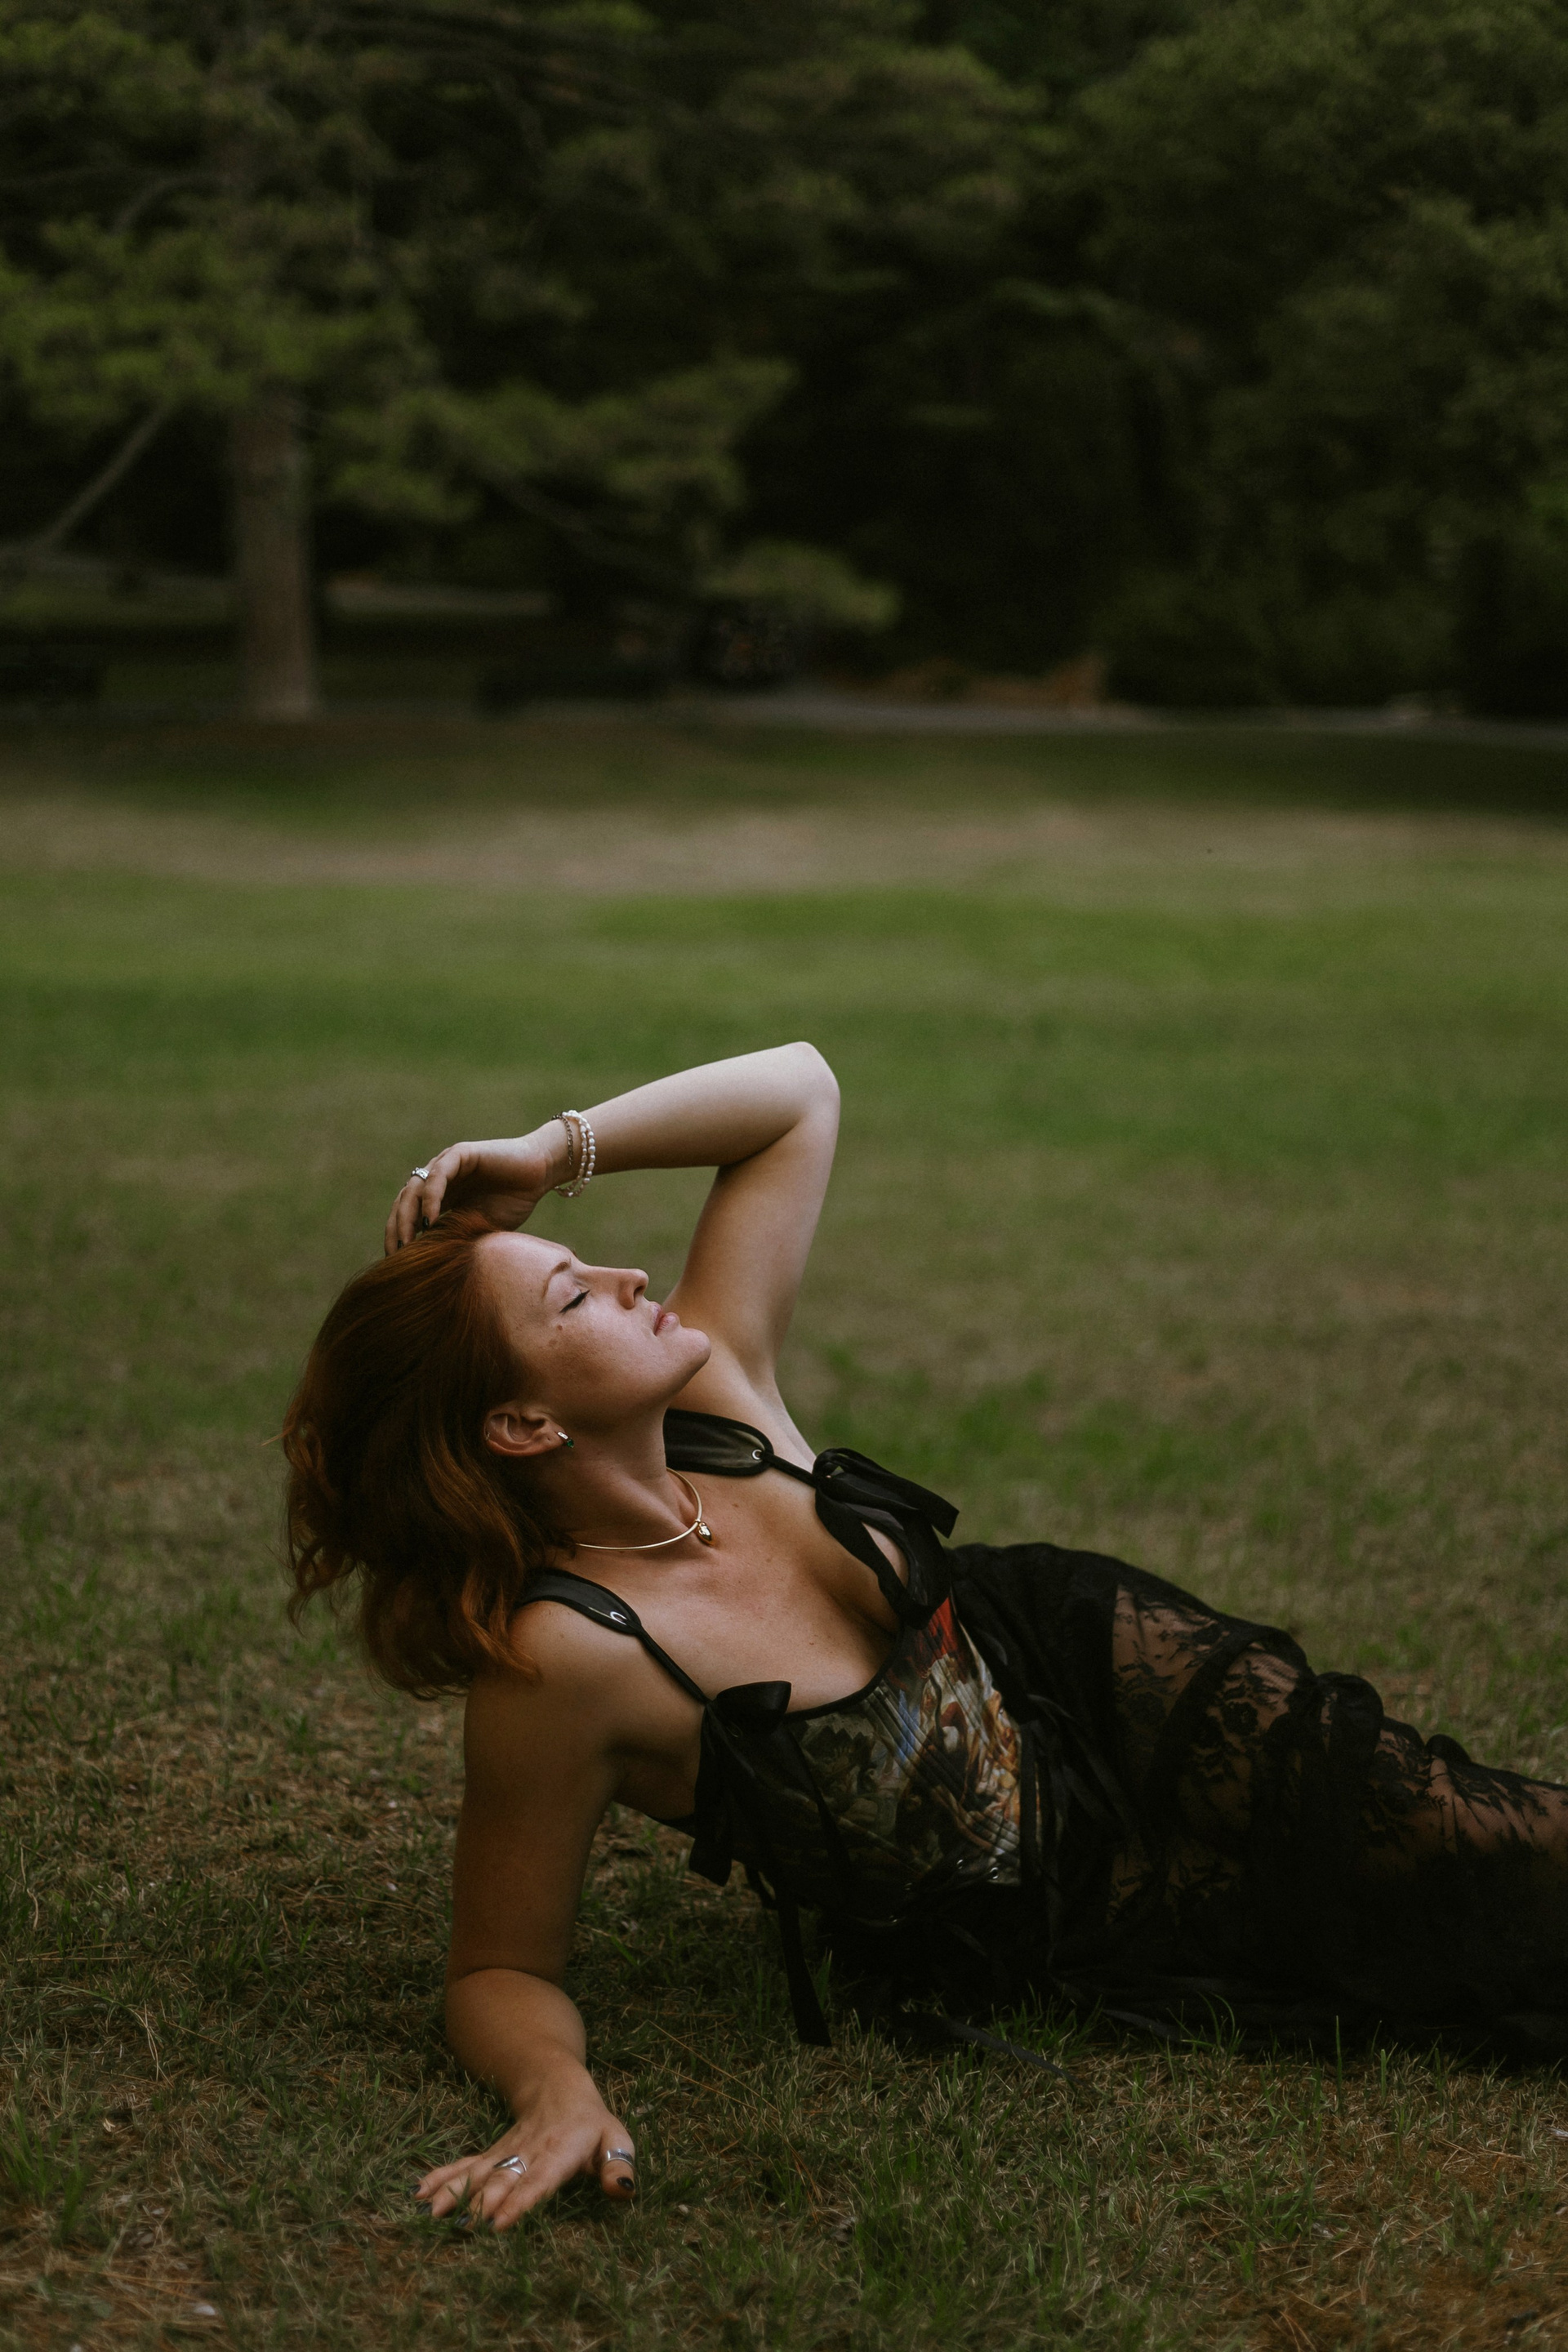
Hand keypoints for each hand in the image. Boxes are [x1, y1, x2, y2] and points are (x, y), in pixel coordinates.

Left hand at [385, 1128, 568, 1253]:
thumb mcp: (479, 1227)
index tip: (395, 1263)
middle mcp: (437, 1179)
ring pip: (414, 1188)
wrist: (540, 1173)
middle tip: (395, 1254)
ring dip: (407, 1216)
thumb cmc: (514, 1201)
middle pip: (403, 1202)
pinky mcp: (460, 1154)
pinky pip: (437, 1176)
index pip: (407, 1215)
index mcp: (439, 1197)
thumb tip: (429, 1267)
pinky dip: (431, 1198)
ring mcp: (446, 1164)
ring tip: (408, 1241)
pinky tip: (430, 1220)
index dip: (398, 1237)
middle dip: (396, 1229)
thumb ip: (454, 1238)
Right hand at [414, 2103, 635, 2230]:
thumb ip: (619, 2165)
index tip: (498, 2223)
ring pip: (476, 2172)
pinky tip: (418, 2194)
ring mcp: (504, 2153)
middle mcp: (527, 2152)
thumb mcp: (615, 2138)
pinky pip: (464, 2165)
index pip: (538, 2180)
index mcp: (559, 2152)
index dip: (519, 2202)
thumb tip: (622, 2191)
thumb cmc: (592, 2123)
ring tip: (429, 2214)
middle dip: (482, 2203)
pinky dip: (440, 2178)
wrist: (558, 2085)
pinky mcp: (491, 2154)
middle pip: (502, 2179)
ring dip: (453, 2192)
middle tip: (463, 2228)